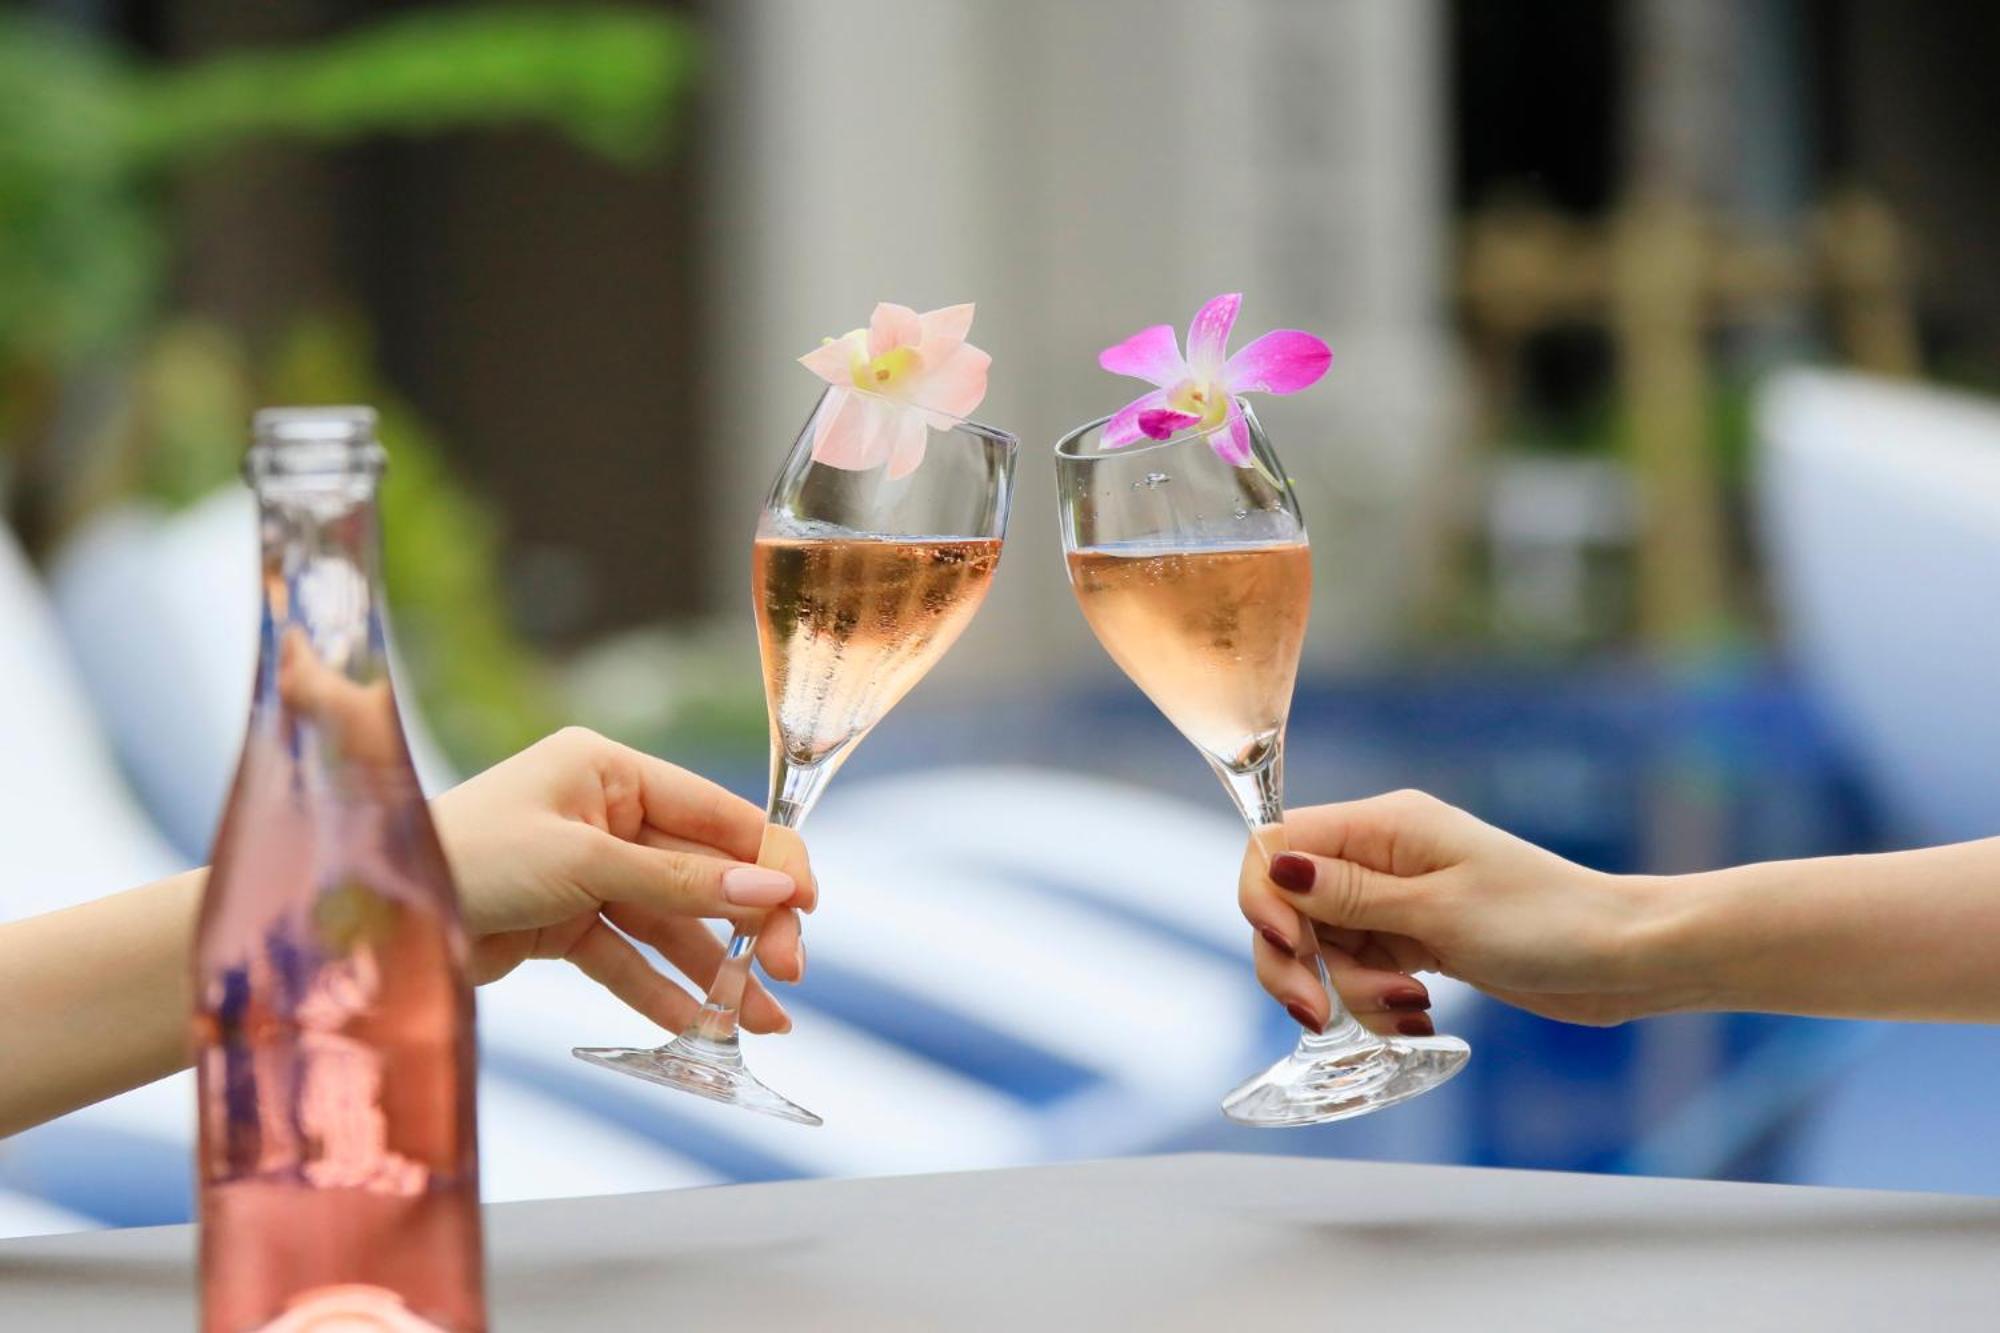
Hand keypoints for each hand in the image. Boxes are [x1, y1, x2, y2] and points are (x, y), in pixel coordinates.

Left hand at [431, 727, 813, 1035]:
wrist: (372, 912)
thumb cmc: (468, 857)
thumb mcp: (584, 863)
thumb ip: (682, 880)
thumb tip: (774, 888)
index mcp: (609, 770)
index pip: (716, 813)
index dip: (770, 859)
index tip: (806, 908)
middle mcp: (603, 814)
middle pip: (702, 871)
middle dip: (749, 923)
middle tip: (790, 973)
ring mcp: (585, 870)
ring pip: (671, 922)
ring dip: (716, 970)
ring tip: (765, 1021)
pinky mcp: (562, 922)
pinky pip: (627, 956)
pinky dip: (662, 990)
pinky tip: (702, 1025)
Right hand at [1240, 790, 1678, 1028]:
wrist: (1622, 958)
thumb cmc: (1546, 922)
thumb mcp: (1438, 911)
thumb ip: (1348, 895)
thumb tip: (1274, 865)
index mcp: (1383, 825)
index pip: (1277, 845)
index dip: (1265, 900)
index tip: (1292, 951)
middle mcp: (1380, 856)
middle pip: (1289, 905)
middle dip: (1295, 963)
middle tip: (1317, 1015)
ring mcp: (1396, 899)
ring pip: (1323, 948)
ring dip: (1347, 992)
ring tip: (1406, 1011)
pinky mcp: (1414, 938)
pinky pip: (1360, 972)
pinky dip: (1375, 1002)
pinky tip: (1418, 1017)